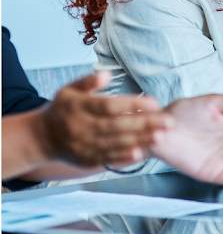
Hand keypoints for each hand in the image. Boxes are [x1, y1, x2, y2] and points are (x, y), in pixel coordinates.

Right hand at [39, 71, 166, 166]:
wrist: (42, 137)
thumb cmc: (63, 109)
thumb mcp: (69, 90)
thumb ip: (88, 81)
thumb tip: (107, 74)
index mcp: (78, 106)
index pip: (109, 106)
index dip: (132, 105)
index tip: (154, 103)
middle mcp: (80, 127)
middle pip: (116, 126)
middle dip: (144, 124)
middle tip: (168, 121)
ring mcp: (83, 145)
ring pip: (115, 143)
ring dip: (140, 140)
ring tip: (161, 136)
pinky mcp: (85, 160)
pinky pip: (107, 158)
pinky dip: (124, 157)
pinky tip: (141, 153)